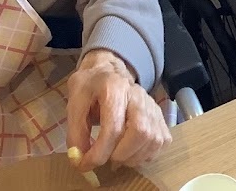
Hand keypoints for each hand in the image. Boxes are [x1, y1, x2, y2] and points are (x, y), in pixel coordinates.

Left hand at [66, 49, 170, 170]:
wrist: (109, 70)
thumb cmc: (90, 87)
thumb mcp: (74, 102)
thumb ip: (75, 132)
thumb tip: (79, 159)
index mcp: (114, 89)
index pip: (113, 127)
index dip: (99, 153)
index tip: (86, 165)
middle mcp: (138, 96)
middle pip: (141, 132)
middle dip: (122, 154)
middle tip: (107, 160)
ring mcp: (152, 105)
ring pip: (154, 139)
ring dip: (134, 157)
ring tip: (117, 157)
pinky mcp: (160, 115)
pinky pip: (162, 141)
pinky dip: (148, 154)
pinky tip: (132, 152)